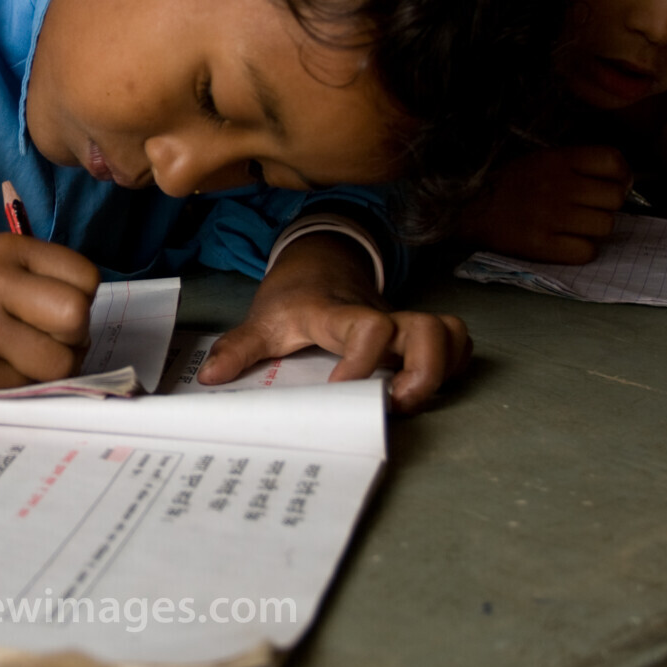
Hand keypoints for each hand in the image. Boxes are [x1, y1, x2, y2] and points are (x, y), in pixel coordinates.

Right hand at [0, 234, 99, 387]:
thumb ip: (47, 279)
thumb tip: (88, 325)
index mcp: (8, 249)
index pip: (86, 277)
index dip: (82, 299)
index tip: (57, 308)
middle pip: (76, 316)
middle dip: (75, 336)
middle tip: (51, 339)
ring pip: (60, 361)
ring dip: (55, 368)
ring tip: (29, 358)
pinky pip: (30, 387)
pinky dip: (25, 384)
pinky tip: (1, 369)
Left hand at [196, 234, 470, 413]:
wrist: (318, 262)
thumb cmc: (293, 296)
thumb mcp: (261, 319)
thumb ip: (239, 348)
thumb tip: (212, 378)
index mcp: (337, 313)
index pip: (366, 326)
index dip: (364, 360)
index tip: (343, 389)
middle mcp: (378, 315)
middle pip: (427, 329)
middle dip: (425, 370)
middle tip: (398, 403)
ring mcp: (401, 323)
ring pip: (449, 332)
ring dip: (443, 369)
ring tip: (412, 400)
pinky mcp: (414, 333)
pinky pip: (454, 341)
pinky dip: (453, 365)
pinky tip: (424, 388)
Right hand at [458, 145, 631, 262]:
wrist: (460, 208)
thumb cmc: (502, 184)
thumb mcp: (537, 159)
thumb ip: (574, 165)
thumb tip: (621, 182)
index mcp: (556, 159)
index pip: (613, 162)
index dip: (621, 176)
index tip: (613, 185)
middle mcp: (558, 185)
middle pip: (614, 198)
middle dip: (605, 205)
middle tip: (587, 209)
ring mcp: (550, 216)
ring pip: (604, 226)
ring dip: (593, 229)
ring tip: (572, 227)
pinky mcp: (541, 245)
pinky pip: (586, 252)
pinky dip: (579, 250)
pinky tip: (563, 243)